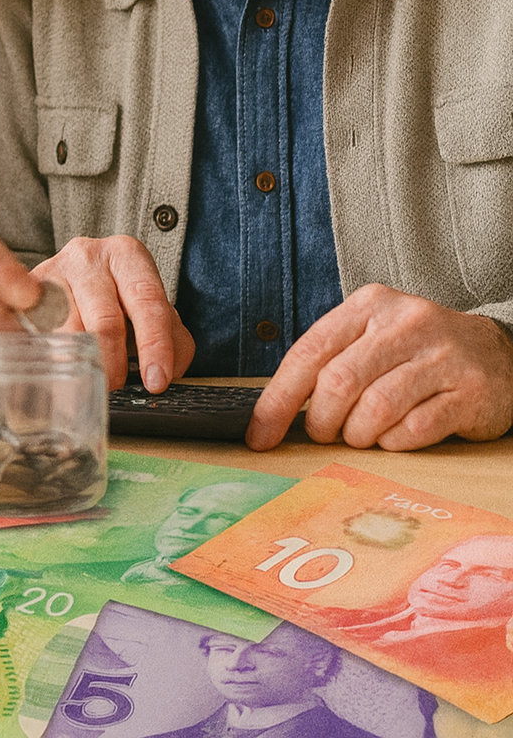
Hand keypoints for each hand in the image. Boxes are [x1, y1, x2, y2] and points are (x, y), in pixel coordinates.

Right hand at [32, 234, 193, 391]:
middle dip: (114, 363)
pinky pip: (36, 335)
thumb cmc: (118, 298)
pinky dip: (49, 359)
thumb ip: (172, 338)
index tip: (157, 380)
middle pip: (105, 320)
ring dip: (80, 365)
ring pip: (68, 332)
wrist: (74, 275)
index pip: (146, 299)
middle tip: (117, 386)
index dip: (154, 344)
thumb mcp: (151, 310)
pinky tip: (57, 371)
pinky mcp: (23, 295)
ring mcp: (52, 272)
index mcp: (127, 255)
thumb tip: (168, 371)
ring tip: (87, 379)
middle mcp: (87, 257)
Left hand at [247, 283, 512, 450]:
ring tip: (362, 435)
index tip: (259, 435)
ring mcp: (440, 356)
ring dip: (359, 435)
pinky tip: (395, 436)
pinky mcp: (467, 390)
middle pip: (339, 382)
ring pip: (375, 409)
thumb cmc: (417, 351)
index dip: (277, 400)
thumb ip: (330, 361)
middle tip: (324, 434)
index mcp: (369, 305)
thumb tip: (273, 410)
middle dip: (320, 421)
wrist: (497, 353)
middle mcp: (405, 323)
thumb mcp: (372, 336)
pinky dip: (394, 444)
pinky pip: (414, 431)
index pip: (309, 352)